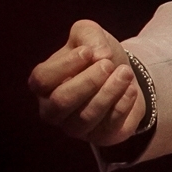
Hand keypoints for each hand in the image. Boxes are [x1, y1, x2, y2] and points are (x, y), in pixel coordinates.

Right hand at [27, 19, 148, 145]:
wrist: (123, 75)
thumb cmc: (98, 55)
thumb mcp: (90, 34)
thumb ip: (88, 35)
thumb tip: (99, 55)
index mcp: (44, 84)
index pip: (41, 79)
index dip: (64, 65)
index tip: (87, 52)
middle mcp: (54, 110)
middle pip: (61, 100)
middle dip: (88, 81)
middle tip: (108, 65)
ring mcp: (75, 127)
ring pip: (86, 116)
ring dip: (109, 91)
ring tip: (125, 73)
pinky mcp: (99, 137)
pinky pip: (108, 126)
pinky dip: (122, 104)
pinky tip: (130, 89)